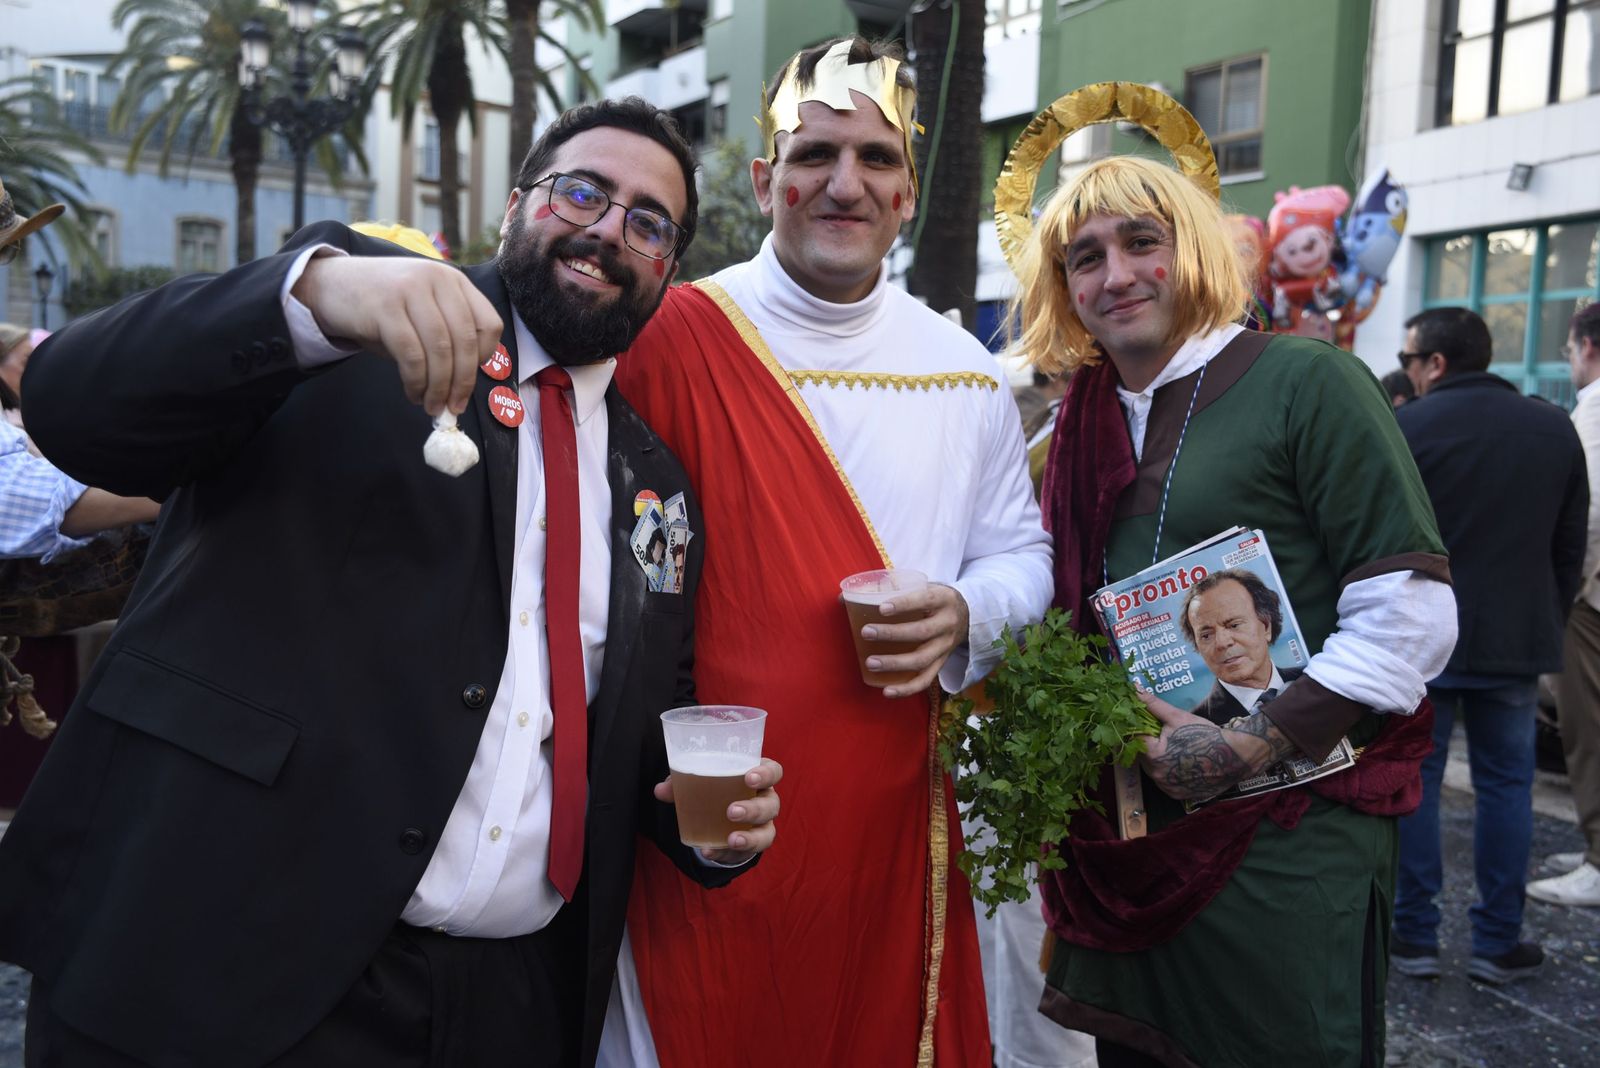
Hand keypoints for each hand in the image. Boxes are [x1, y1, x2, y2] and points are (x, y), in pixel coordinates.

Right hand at [292, 253, 501, 415]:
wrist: (329, 285)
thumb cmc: (382, 307)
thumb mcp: (422, 313)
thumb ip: (446, 338)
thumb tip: (460, 388)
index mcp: (454, 281)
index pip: (489, 324)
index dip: (484, 358)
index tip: (469, 380)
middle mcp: (437, 279)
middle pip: (465, 341)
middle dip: (462, 382)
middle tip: (454, 407)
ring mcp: (411, 289)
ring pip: (440, 350)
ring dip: (438, 387)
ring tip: (432, 406)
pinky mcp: (385, 306)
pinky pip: (411, 354)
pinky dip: (416, 381)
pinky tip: (413, 393)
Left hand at [654, 756, 782, 865]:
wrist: (718, 814)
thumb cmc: (713, 787)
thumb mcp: (698, 781)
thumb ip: (680, 783)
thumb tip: (660, 790)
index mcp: (757, 776)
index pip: (774, 771)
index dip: (766, 774)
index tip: (749, 777)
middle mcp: (766, 800)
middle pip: (771, 804)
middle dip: (754, 809)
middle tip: (731, 811)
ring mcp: (762, 825)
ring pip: (766, 832)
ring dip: (750, 837)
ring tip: (731, 839)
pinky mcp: (751, 845)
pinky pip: (745, 853)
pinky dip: (726, 853)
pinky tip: (710, 851)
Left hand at [860, 583, 969, 698]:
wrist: (967, 615)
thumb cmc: (931, 599)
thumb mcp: (921, 587)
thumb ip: (889, 590)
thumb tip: (842, 598)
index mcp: (942, 599)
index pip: (925, 599)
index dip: (904, 604)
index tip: (881, 608)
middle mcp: (948, 624)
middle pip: (921, 631)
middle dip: (892, 634)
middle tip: (866, 632)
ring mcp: (945, 647)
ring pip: (922, 659)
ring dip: (895, 663)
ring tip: (870, 662)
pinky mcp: (941, 664)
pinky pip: (926, 680)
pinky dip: (906, 689)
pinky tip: (886, 691)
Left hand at [1134, 687, 1243, 801]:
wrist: (1234, 756)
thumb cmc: (1204, 734)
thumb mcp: (1177, 717)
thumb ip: (1153, 705)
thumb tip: (1135, 688)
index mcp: (1153, 756)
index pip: (1134, 739)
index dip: (1137, 728)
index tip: (1143, 722)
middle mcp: (1157, 775)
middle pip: (1142, 756)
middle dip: (1147, 743)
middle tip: (1159, 733)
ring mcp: (1168, 787)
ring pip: (1152, 769)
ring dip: (1156, 759)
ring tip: (1171, 747)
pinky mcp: (1177, 795)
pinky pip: (1165, 781)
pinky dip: (1167, 772)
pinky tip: (1177, 762)